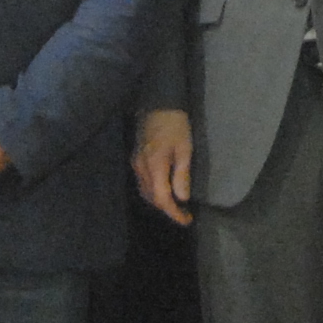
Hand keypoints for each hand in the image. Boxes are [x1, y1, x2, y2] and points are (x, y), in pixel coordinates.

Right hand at [135, 109, 194, 224]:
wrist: (158, 102)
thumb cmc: (175, 124)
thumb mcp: (185, 149)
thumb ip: (182, 175)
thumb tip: (182, 198)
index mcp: (154, 167)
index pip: (162, 199)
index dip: (174, 213)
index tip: (187, 220)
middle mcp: (141, 168)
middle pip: (151, 198)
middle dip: (167, 209)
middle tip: (184, 214)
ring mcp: (136, 163)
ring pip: (145, 192)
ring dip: (160, 202)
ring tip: (176, 205)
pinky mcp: (136, 158)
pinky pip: (143, 183)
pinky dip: (153, 192)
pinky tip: (164, 191)